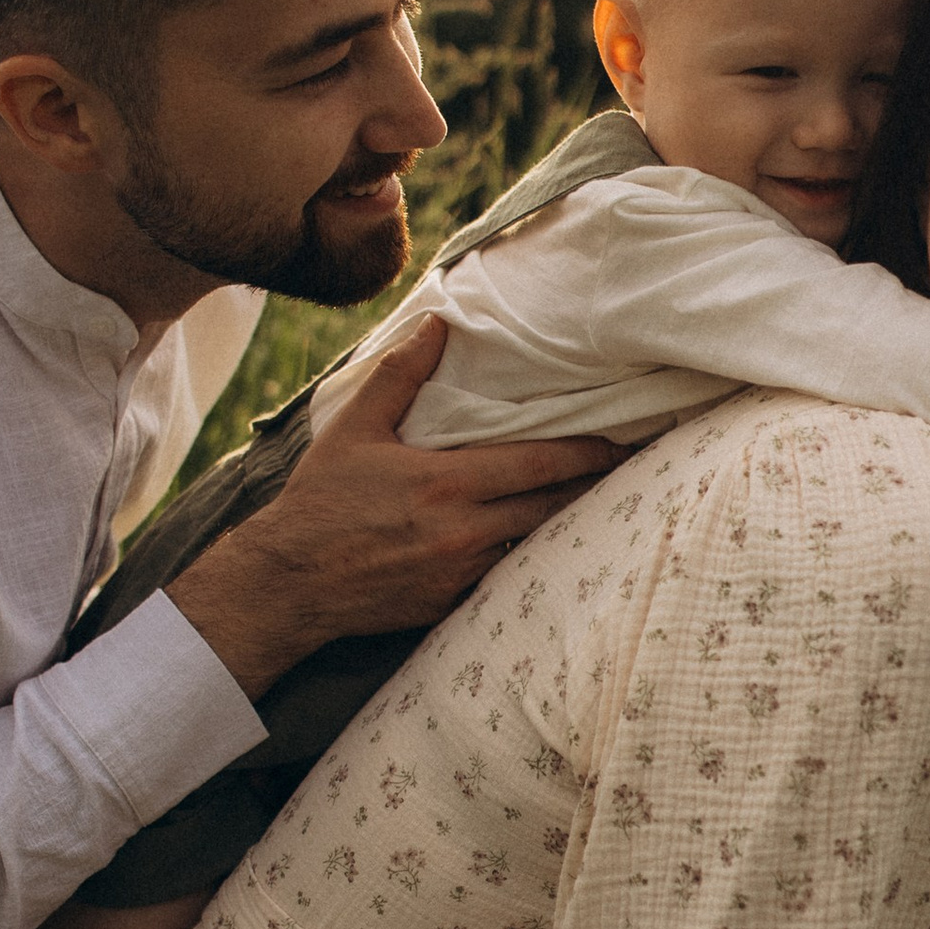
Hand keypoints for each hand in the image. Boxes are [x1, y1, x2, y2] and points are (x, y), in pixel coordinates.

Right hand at [168, 320, 617, 695]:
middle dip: (599, 488)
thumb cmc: (320, 501)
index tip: (628, 439)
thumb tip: (437, 325)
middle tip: (640, 470)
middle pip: (556, 507)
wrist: (289, 583)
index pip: (543, 464)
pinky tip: (554, 546)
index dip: (592, 452)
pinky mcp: (452, 604)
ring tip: (609, 504)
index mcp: (448, 482)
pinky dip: (530, 556)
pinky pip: (507, 575)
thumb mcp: (355, 429)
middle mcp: (465, 531)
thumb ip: (401, 375)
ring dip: (571, 524)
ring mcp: (462, 572)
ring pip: (538, 543)